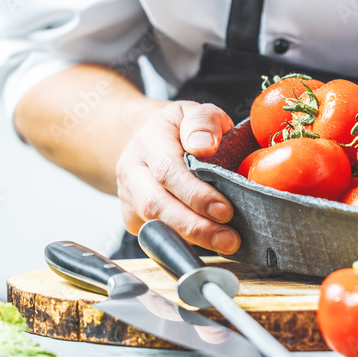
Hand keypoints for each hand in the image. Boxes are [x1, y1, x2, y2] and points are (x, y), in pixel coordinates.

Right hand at [115, 101, 239, 253]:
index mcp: (149, 140)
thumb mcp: (194, 113)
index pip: (167, 171)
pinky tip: (207, 243)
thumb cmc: (180, 129)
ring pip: (153, 223)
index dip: (196, 194)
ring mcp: (128, 194)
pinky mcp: (131, 215)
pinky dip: (181, 242)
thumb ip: (203, 122)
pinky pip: (153, 235)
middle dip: (195, 225)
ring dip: (190, 238)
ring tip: (224, 243)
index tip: (226, 210)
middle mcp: (131, 168)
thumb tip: (204, 146)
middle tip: (229, 238)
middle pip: (155, 204)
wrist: (147, 139)